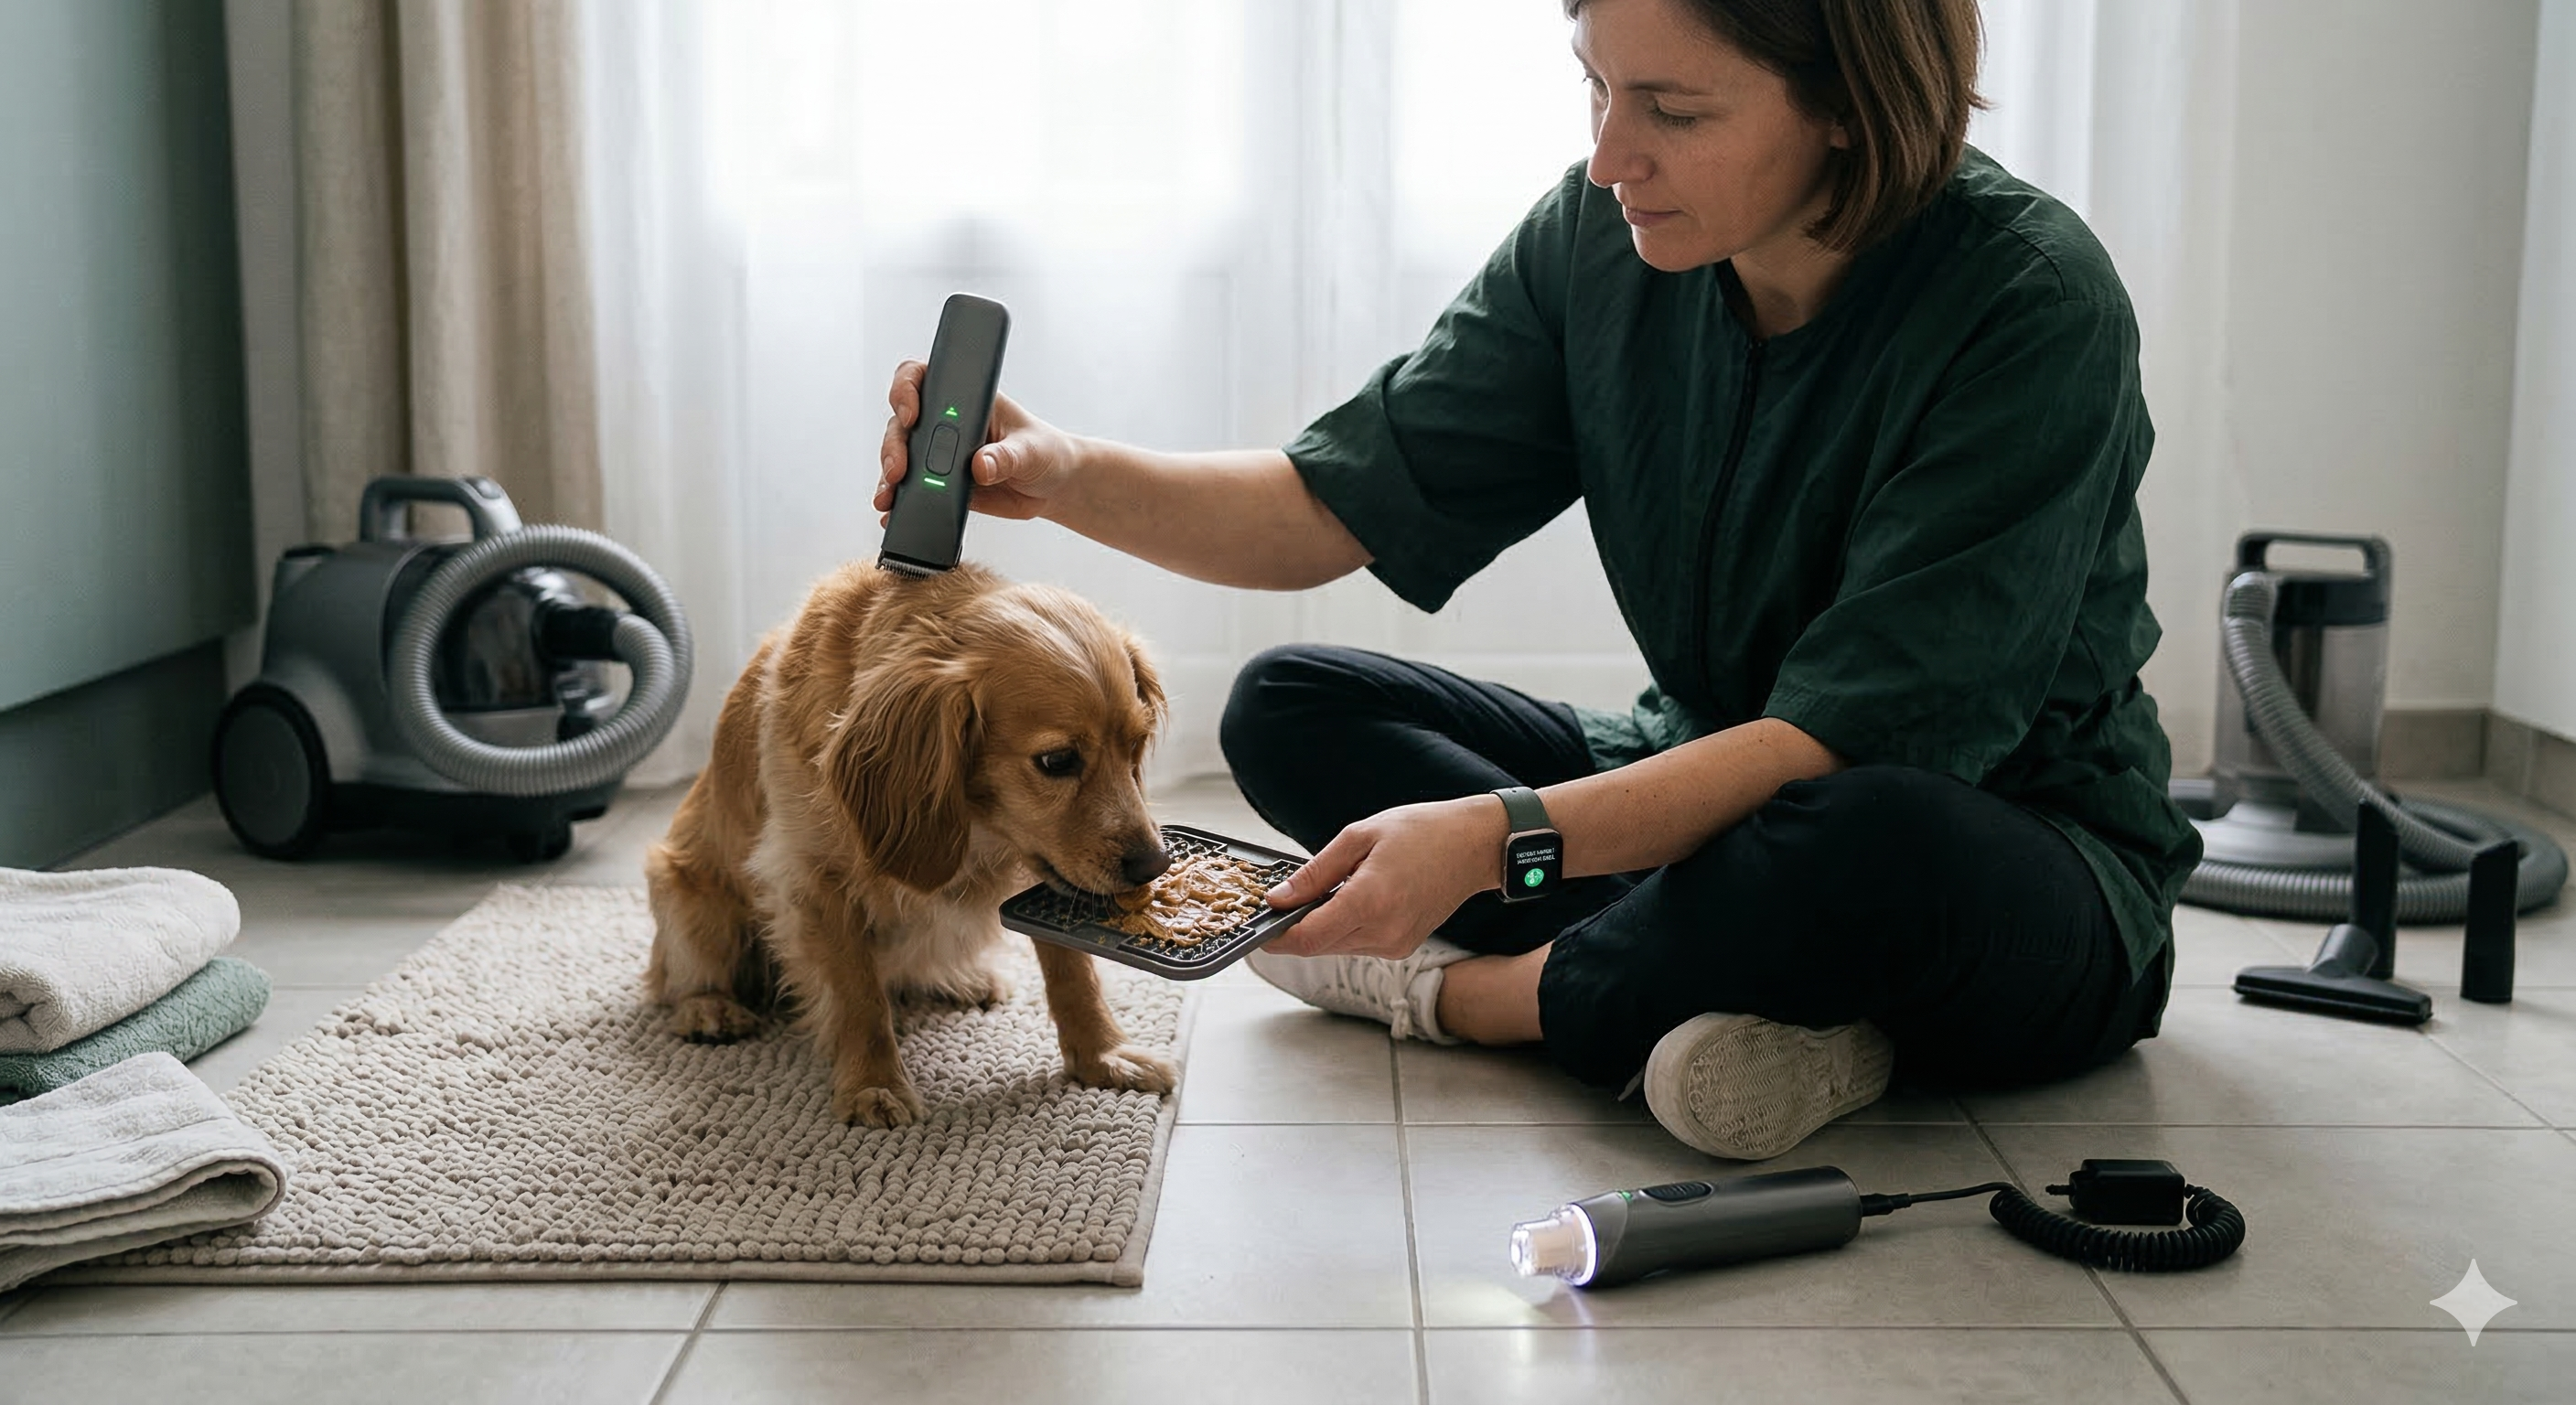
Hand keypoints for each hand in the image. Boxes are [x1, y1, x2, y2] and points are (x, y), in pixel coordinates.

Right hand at [875, 359, 1081, 524]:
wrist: (1051, 488)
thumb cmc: (1044, 452)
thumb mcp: (1031, 450)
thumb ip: (1006, 457)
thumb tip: (980, 466)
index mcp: (966, 400)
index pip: (922, 379)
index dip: (906, 391)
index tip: (911, 415)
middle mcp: (945, 423)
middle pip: (902, 424)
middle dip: (894, 446)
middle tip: (899, 471)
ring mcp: (938, 455)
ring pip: (900, 458)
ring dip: (890, 477)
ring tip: (888, 498)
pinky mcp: (940, 485)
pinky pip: (911, 491)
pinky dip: (898, 502)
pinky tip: (892, 514)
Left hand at [1258, 796, 1505, 959]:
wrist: (1473, 846)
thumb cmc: (1421, 832)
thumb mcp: (1359, 836)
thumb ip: (1316, 872)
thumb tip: (1280, 899)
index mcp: (1370, 902)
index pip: (1308, 938)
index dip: (1277, 938)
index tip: (1260, 927)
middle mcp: (1383, 931)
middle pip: (1318, 946)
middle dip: (1296, 928)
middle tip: (1286, 900)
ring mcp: (1395, 944)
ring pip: (1336, 947)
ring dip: (1322, 926)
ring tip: (1330, 890)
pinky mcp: (1402, 947)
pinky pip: (1358, 944)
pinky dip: (1345, 926)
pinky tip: (1354, 898)